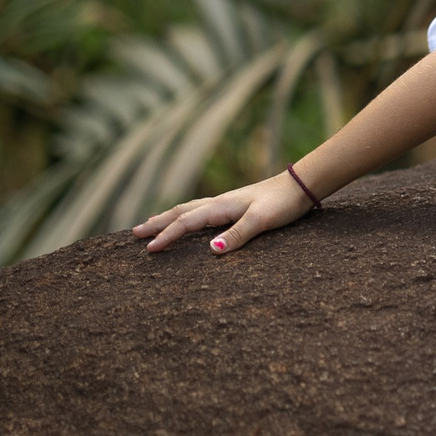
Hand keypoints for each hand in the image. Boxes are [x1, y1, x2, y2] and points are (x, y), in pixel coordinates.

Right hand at [132, 171, 315, 255]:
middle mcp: (218, 203)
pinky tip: (189, 220)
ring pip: (189, 210)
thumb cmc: (282, 203)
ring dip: (168, 217)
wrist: (300, 186)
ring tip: (151, 224)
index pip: (186, 223)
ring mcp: (226, 203)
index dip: (166, 236)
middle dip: (157, 223)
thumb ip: (238, 234)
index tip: (149, 250)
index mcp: (220, 207)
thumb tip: (211, 249)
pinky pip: (201, 211)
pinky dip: (186, 216)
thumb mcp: (261, 221)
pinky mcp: (234, 205)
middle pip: (180, 213)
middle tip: (135, 233)